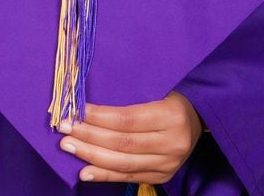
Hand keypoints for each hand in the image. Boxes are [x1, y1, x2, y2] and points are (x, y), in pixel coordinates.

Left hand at [57, 92, 202, 183]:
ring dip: (91, 156)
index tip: (74, 112)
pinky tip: (85, 171)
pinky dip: (104, 174)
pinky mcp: (163, 175)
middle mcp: (172, 143)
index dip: (98, 117)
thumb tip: (87, 103)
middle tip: (64, 130)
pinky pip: (129, 177)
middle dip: (88, 137)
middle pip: (122, 143)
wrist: (200, 117)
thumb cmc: (171, 94)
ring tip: (68, 147)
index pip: (127, 119)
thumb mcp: (157, 87)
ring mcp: (168, 163)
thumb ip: (129, 96)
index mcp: (171, 115)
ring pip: (123, 163)